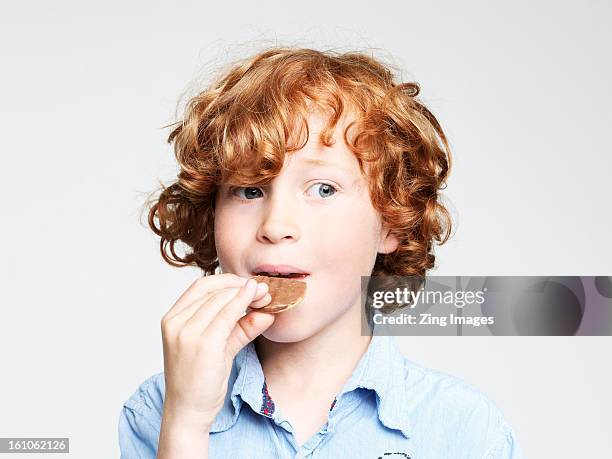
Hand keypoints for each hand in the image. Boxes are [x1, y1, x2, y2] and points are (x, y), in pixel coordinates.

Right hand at [160, 273, 273, 430]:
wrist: (188, 412)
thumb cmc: (199, 380)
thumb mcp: (220, 347)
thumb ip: (241, 327)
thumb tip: (266, 312)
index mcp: (172, 319)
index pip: (202, 286)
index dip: (229, 281)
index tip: (251, 285)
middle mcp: (175, 322)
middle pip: (212, 289)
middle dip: (241, 286)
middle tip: (264, 290)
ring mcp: (186, 333)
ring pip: (222, 300)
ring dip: (246, 294)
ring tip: (265, 298)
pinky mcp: (202, 344)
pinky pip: (228, 316)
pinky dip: (245, 306)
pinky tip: (259, 308)